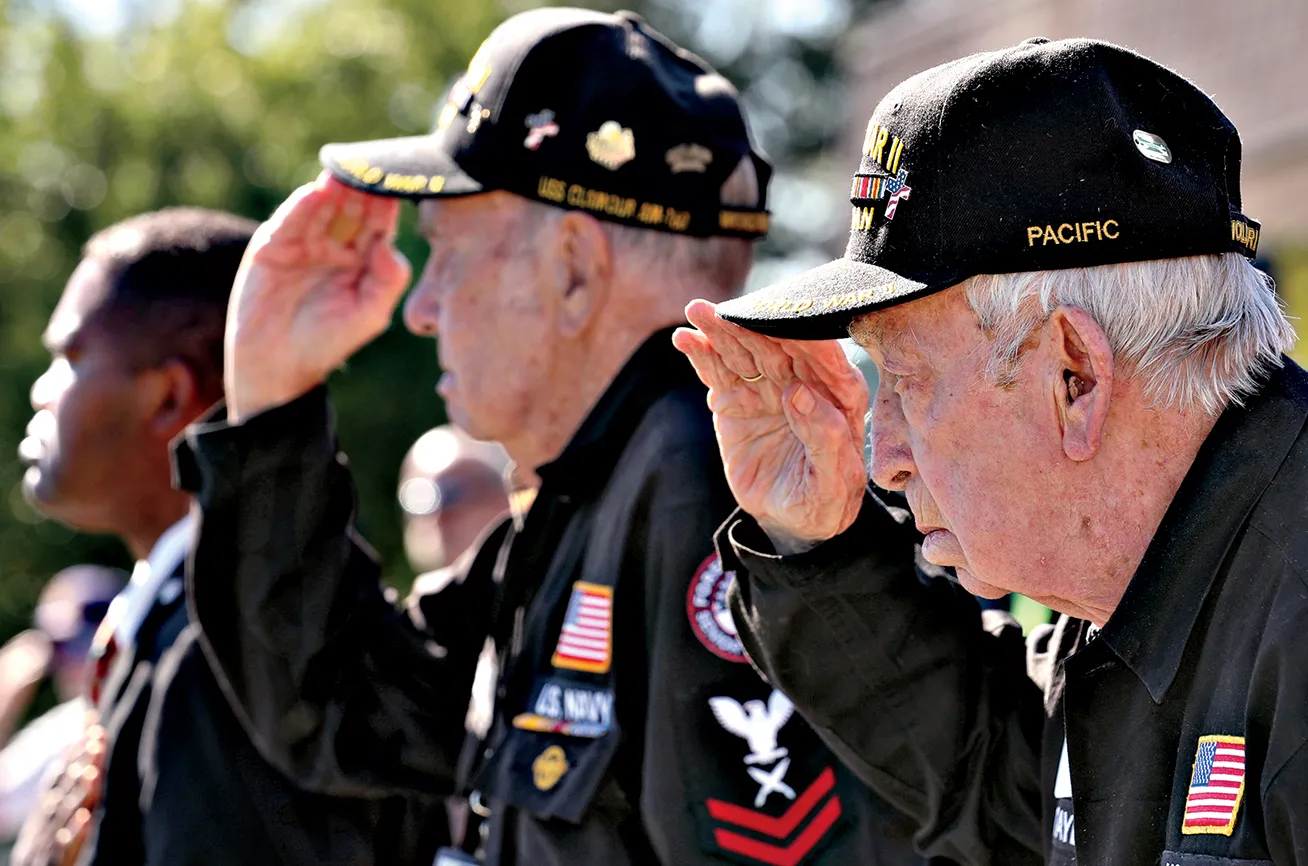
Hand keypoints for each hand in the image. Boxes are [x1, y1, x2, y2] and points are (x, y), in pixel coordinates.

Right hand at [12, 716, 106, 865]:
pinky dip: (73, 833)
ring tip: (93, 773)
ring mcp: (41, 847)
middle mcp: (38, 829)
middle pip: (58, 793)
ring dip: (76, 794)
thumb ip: (68, 804)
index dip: (72, 756)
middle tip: (98, 741)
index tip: (92, 731)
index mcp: (39, 819)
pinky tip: (87, 818)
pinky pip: (60, 850)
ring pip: (58, 818)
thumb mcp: (54, 830)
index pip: (54, 781)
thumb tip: (90, 770)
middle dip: (78, 766)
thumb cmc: (47, 859)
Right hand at [225, 173, 410, 421]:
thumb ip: (388, 282)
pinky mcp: (272, 246)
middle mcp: (335, 244)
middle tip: (375, 161)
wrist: (277, 367)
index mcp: (363, 259)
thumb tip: (393, 246)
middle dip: (364, 184)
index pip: (380, 221)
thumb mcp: (369, 315)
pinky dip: (302, 206)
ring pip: (322, 206)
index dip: (390, 200)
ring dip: (335, 186)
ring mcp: (303, 242)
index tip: (403, 178)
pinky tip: (316, 192)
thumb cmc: (328, 342)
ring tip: (349, 168)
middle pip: (353, 205)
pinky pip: (290, 221)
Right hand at [672, 300, 868, 551]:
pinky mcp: (736, 399)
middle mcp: (803, 381)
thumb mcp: (833, 480)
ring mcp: (766, 388)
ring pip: (743, 351)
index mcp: (839, 394)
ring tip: (696, 312)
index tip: (772, 320)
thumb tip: (800, 392)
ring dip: (720, 331)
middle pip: (775, 345)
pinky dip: (701, 355)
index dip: (796, 335)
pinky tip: (684, 340)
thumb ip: (824, 436)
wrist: (792, 519)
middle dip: (749, 325)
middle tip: (721, 312)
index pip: (820, 354)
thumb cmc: (824, 500)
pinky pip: (717, 372)